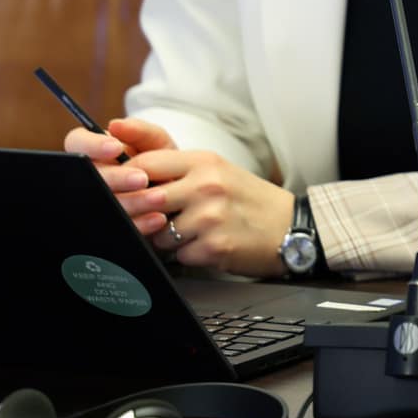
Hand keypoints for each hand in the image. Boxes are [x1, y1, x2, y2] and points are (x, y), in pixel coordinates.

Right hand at [64, 117, 176, 226]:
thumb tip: (115, 124)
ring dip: (132, 202)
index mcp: (94, 152)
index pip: (76, 143)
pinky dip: (139, 224)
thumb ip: (141, 131)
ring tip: (159, 198)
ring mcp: (96, 204)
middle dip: (116, 178)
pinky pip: (117, 229)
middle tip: (142, 179)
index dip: (91, 146)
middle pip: (90, 177)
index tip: (115, 147)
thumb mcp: (156, 144)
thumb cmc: (162, 163)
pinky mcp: (109, 227)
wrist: (179, 194)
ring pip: (103, 205)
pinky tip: (158, 218)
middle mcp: (89, 178)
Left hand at [125, 147, 294, 277]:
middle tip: (157, 218)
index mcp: (205, 161)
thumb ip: (177, 170)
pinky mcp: (214, 246)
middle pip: (144, 200)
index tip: (126, 190)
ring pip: (158, 234)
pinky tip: (208, 245)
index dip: (126, 180)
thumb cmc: (249, 200)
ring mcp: (210, 216)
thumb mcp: (217, 171)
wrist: (291, 226)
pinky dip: (189, 254)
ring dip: (169, 239)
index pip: (144, 164)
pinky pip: (179, 255)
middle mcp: (207, 185)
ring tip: (195, 232)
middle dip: (142, 214)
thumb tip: (128, 175)